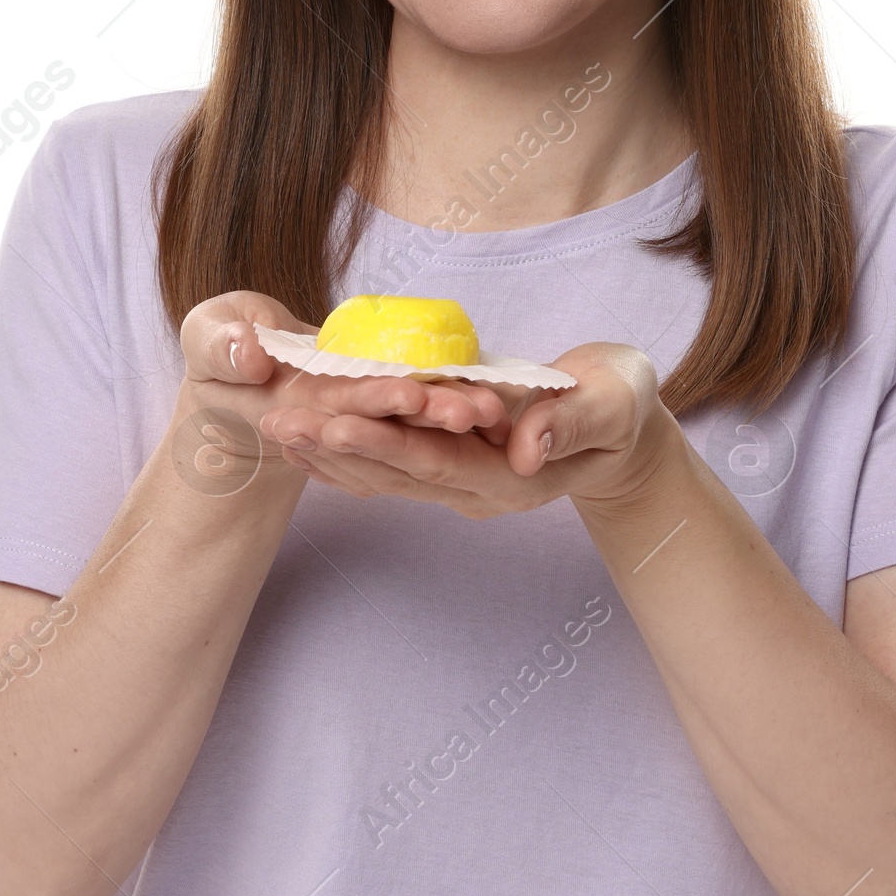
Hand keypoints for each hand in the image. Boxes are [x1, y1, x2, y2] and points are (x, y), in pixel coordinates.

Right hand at [170, 292, 509, 498]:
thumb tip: (253, 356)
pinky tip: (490, 404)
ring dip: (449, 412)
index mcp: (292, 408)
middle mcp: (332, 419)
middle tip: (479, 409)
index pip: (340, 406)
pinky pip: (413, 404)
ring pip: (408, 416)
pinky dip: (446, 400)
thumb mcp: (205, 336)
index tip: (411, 393)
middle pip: (388, 418)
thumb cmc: (218, 347)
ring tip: (494, 409)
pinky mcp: (375, 402)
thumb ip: (222, 345)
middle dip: (432, 412)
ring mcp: (357, 415)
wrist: (238, 374)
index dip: (375, 400)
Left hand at [257, 341, 679, 518]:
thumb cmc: (622, 407)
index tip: (334, 422)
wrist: (622, 430)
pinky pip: (388, 461)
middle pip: (394, 471)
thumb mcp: (611, 406)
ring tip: (274, 425)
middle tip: (278, 421)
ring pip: (382, 472)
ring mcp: (460, 481)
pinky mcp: (449, 463)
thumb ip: (569, 424)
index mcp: (512, 479)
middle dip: (334, 446)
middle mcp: (476, 489)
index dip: (384, 442)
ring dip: (327, 450)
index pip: (438, 461)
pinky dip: (345, 448)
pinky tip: (305, 434)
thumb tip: (525, 447)